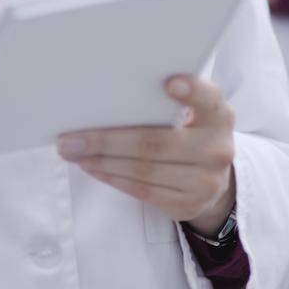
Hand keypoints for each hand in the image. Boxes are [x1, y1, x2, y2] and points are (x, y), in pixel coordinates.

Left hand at [57, 75, 236, 235]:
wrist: (213, 180)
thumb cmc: (189, 133)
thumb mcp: (192, 113)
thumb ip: (165, 102)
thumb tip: (109, 95)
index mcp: (218, 115)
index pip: (208, 99)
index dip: (191, 91)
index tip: (169, 83)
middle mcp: (217, 149)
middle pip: (155, 143)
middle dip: (106, 141)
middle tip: (70, 139)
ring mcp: (205, 182)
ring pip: (143, 171)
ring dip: (102, 161)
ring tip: (72, 152)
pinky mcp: (188, 205)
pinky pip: (142, 191)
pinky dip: (112, 177)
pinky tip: (92, 167)